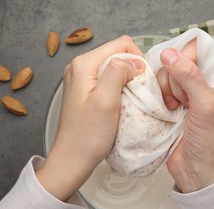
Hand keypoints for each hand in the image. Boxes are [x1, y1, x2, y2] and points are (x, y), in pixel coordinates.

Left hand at [36, 36, 144, 200]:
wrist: (72, 159)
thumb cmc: (88, 135)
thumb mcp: (106, 101)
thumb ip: (118, 72)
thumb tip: (135, 61)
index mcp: (84, 64)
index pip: (121, 44)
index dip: (137, 60)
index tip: (141, 83)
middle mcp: (80, 67)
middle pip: (117, 55)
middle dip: (132, 70)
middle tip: (138, 94)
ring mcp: (81, 79)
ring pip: (114, 68)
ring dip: (127, 81)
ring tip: (131, 100)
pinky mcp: (85, 91)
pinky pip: (108, 81)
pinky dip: (119, 89)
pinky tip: (121, 104)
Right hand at [157, 41, 213, 192]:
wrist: (198, 172)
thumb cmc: (211, 142)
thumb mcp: (206, 106)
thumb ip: (189, 77)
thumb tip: (168, 53)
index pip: (198, 50)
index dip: (185, 60)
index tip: (185, 79)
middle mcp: (203, 83)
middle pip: (177, 61)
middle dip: (175, 81)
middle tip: (183, 102)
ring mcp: (185, 94)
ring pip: (164, 74)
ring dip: (166, 91)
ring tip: (174, 109)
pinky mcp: (171, 105)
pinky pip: (157, 89)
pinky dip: (158, 97)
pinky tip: (167, 110)